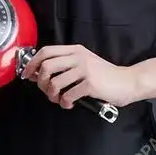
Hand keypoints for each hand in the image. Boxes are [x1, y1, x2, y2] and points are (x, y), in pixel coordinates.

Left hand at [19, 43, 136, 107]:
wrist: (127, 82)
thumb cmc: (104, 75)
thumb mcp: (84, 62)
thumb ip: (65, 65)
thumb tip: (39, 73)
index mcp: (74, 50)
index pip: (46, 51)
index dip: (32, 63)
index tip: (27, 74)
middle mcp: (78, 57)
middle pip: (46, 66)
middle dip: (41, 82)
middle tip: (46, 91)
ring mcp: (84, 70)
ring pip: (54, 82)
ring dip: (52, 95)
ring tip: (59, 100)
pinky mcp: (90, 84)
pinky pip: (67, 95)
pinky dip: (64, 102)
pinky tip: (69, 104)